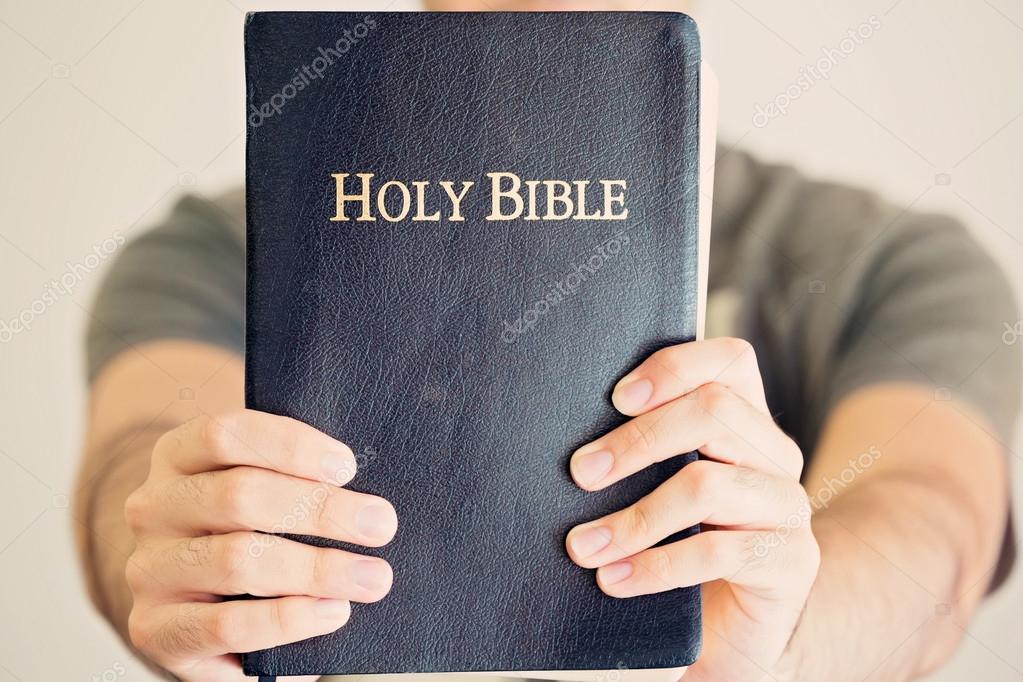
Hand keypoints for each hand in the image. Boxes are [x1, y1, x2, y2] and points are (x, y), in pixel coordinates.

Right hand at [123, 409, 397, 680]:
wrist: (196, 609)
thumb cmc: (249, 532)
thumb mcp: (261, 492)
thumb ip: (296, 477)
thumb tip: (367, 493)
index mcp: (177, 456)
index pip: (225, 434)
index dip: (291, 446)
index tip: (348, 467)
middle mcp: (153, 507)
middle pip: (239, 495)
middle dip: (321, 509)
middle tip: (381, 525)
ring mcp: (148, 571)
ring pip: (237, 560)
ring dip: (317, 568)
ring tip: (373, 577)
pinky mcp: (157, 630)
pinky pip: (228, 624)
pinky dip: (289, 618)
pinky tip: (334, 611)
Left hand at [565, 338, 819, 681]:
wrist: (735, 627)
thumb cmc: (680, 544)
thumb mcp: (662, 488)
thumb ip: (643, 452)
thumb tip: (573, 443)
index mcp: (746, 422)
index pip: (730, 360)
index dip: (674, 367)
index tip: (616, 398)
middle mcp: (775, 455)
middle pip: (714, 412)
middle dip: (637, 441)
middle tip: (580, 474)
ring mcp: (789, 506)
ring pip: (709, 485)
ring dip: (635, 517)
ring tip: (583, 547)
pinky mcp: (791, 562)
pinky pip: (718, 552)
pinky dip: (656, 566)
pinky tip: (615, 580)